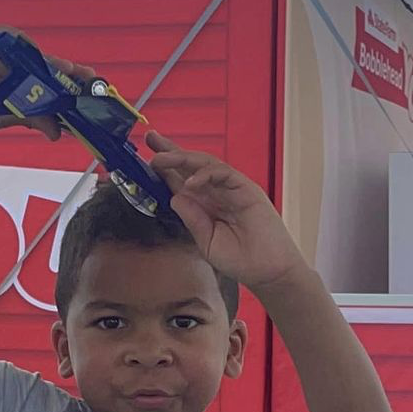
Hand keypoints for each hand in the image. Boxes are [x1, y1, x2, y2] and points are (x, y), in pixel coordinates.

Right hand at [0, 25, 94, 167]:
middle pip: (40, 58)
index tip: (90, 80)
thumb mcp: (10, 115)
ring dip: (39, 58)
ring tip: (54, 72)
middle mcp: (9, 59)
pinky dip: (10, 48)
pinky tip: (21, 61)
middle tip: (78, 75)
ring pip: (23, 48)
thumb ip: (34, 117)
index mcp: (20, 74)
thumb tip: (56, 131)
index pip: (49, 71)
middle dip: (60, 67)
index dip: (69, 75)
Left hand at [146, 132, 305, 289]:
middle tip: (150, 139)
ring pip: (205, 164)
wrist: (268, 271)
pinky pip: (223, 173)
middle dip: (170, 151)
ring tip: (161, 159)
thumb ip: (192, 219)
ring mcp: (232, 189)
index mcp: (206, 204)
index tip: (144, 159)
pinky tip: (190, 183)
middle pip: (191, 165)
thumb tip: (176, 196)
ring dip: (182, 158)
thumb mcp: (206, 242)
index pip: (182, 180)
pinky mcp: (247, 189)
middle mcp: (217, 192)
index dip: (164, 169)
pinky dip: (206, 175)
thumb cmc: (241, 260)